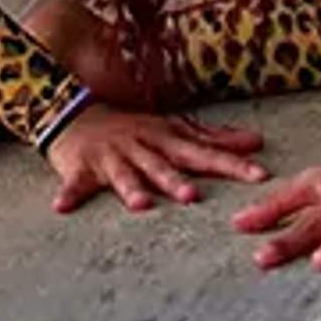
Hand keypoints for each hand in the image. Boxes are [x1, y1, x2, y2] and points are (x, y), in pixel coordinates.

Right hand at [43, 105, 268, 213]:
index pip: (202, 153)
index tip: (259, 175)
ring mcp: (109, 157)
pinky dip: (68, 194)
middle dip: (175, 181)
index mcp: (163, 139)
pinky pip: (74, 183)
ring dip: (130, 189)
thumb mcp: (171, 129)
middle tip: (193, 197)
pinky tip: (61, 208)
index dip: (230, 164)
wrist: (74, 112)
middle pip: (160, 165)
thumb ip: (212, 139)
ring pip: (122, 174)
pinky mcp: (80, 167)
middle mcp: (138, 147)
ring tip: (139, 205)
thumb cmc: (130, 127)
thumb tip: (256, 141)